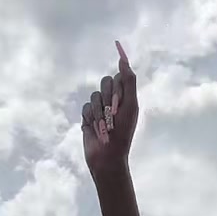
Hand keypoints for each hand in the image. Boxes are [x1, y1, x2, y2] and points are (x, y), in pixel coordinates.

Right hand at [82, 41, 137, 177]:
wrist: (108, 156)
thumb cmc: (123, 133)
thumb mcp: (130, 105)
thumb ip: (129, 81)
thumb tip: (123, 58)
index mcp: (125, 96)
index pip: (118, 77)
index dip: (118, 89)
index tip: (119, 104)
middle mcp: (112, 99)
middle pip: (105, 82)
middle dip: (108, 99)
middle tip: (113, 115)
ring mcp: (99, 108)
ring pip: (94, 95)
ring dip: (100, 112)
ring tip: (104, 126)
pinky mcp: (88, 117)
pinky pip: (85, 107)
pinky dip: (91, 118)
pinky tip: (95, 128)